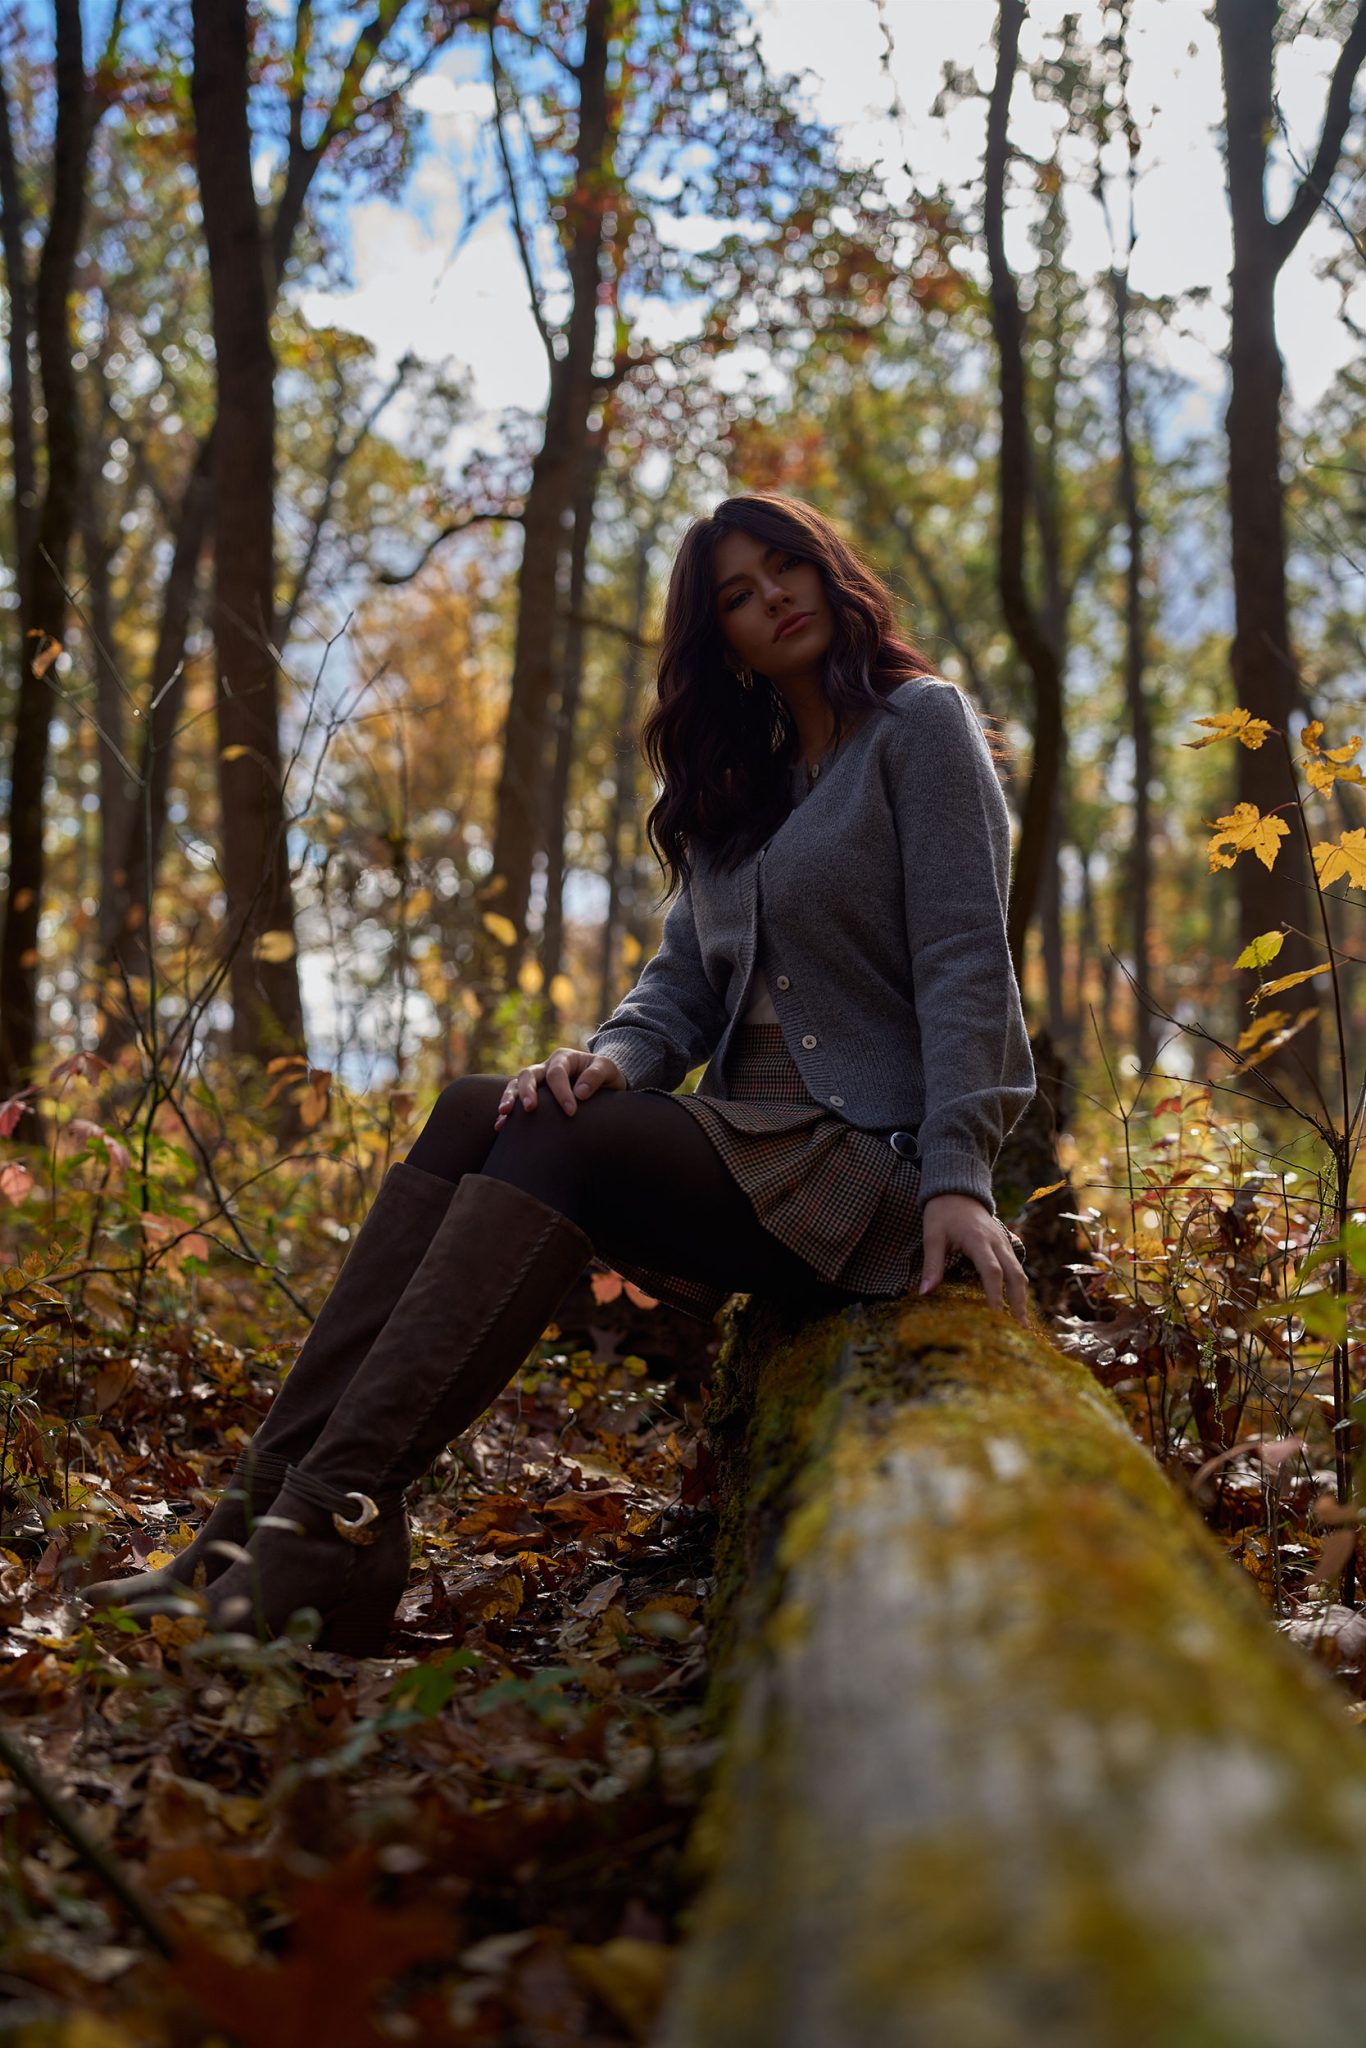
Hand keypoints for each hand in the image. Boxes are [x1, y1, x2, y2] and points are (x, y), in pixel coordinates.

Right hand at [493, 1047, 627, 1130]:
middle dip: (527, 1091)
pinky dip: (506, 1113)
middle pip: (529, 1074)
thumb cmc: (606, 1076)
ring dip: (510, 1098)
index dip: (562, 1092)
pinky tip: (500, 1126)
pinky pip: (514, 1101)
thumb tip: (580, 1093)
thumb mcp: (609, 1069)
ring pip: (515, 1084)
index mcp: (564, 1058)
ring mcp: (536, 1082)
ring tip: (505, 1114)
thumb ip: (596, 1075)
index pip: (557, 1073)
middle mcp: (546, 1067)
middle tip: (531, 1108)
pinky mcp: (532, 1096)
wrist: (602, 1084)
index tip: (571, 1112)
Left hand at [918, 1192, 1028, 1326]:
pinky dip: (1019, 1287)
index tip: (995, 1318)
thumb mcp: (932, 1235)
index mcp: (978, 1240)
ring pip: (1019, 1272)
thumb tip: (925, 1293)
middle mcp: (996, 1242)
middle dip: (1017, 1303)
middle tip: (1019, 1329)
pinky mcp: (1005, 1244)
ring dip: (1022, 1298)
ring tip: (1022, 1324)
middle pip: (1014, 1275)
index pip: (991, 1271)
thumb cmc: (942, 1213)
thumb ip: (932, 1264)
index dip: (995, 1295)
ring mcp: (1004, 1242)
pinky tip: (1017, 1305)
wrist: (957, 1189)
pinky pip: (1017, 1267)